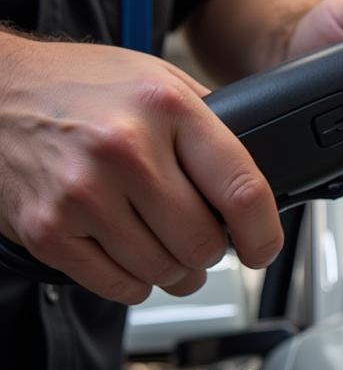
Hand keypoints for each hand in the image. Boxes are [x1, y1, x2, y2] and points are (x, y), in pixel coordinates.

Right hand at [0, 34, 281, 302]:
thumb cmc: (80, 88)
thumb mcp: (158, 81)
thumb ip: (213, 126)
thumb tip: (265, 179)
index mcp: (164, 108)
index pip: (243, 191)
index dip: (264, 235)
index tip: (262, 249)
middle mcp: (123, 149)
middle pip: (203, 244)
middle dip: (209, 251)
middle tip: (197, 237)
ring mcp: (82, 193)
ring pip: (166, 273)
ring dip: (173, 270)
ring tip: (160, 242)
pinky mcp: (50, 230)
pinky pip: (122, 287)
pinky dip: (134, 281)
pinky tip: (126, 250)